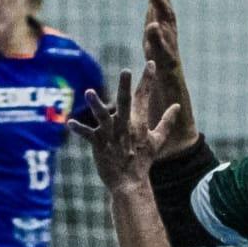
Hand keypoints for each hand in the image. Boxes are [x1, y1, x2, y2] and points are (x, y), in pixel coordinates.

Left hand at [69, 65, 185, 192]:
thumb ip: (167, 121)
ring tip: (89, 92)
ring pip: (103, 116)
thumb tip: (178, 106)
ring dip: (96, 104)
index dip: (147, 80)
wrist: (130, 182)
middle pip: (125, 102)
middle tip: (126, 71)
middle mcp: (125, 126)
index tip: (150, 64)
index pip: (144, 97)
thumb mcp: (157, 140)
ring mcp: (111, 135)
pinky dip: (79, 129)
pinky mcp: (98, 144)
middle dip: (125, 87)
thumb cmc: (143, 160)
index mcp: (139, 123)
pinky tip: (69, 123)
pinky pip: (87, 135)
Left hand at [142, 0, 198, 153]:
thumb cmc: (157, 106)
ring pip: (165, 23)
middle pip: (165, 4)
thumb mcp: (145, 72)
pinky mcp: (170, 74)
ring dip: (159, 1)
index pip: (159, 5)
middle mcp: (167, 44)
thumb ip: (145, 55)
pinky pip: (163, 54)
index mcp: (160, 41)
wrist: (172, 135)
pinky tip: (151, 27)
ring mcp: (170, 57)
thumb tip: (141, 40)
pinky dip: (157, 42)